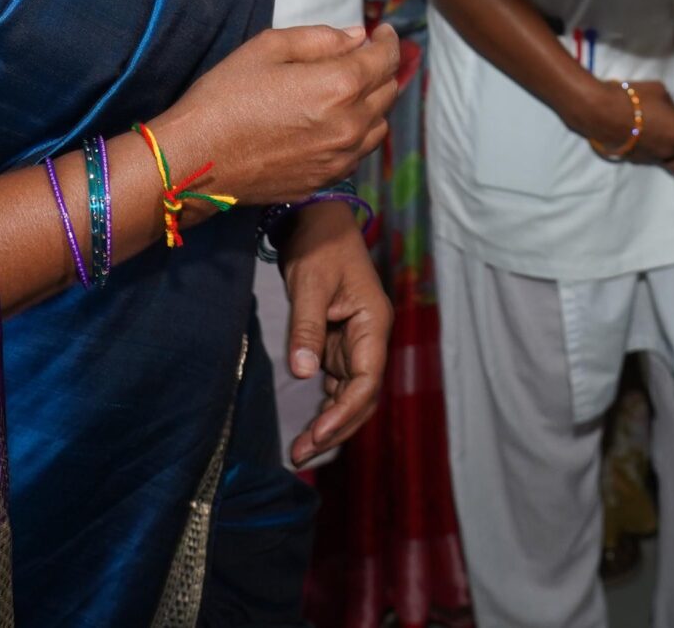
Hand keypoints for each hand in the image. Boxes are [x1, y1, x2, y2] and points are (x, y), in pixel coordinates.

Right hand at [154, 23, 398, 206]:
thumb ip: (320, 38)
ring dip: (374, 103)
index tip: (383, 32)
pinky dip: (358, 132)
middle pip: (388, 91)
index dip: (388, 41)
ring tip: (352, 89)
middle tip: (365, 56)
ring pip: (379, 125)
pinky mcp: (325, 180)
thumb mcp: (268, 47)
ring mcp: (340, 158)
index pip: (384, 59)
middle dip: (382, 68)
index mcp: (339, 86)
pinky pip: (359, 152)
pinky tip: (336, 122)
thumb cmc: (225, 96)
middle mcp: (350, 125)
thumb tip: (357, 37)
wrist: (196, 159)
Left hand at [279, 201, 390, 464]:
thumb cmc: (318, 245)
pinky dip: (324, 407)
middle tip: (302, 455)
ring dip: (330, 424)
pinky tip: (306, 428)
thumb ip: (307, 328)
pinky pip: (337, 384)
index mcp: (374, 323)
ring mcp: (355, 343)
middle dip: (336, 429)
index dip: (344, 412)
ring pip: (350, 395)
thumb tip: (304, 374)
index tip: (317, 435)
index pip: (366, 380)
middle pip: (362, 396)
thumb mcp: (309, 284)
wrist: (315, 218)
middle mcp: (369, 338)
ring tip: (300, 452)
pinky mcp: (338, 342)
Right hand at [571, 76, 673, 166]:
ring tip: (669, 129)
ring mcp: (658, 156)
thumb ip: (672, 104)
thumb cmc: (633, 97)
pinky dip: (661, 146)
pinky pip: (660, 154)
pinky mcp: (644, 159)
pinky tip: (653, 134)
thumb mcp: (660, 90)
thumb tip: (672, 110)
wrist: (602, 113)